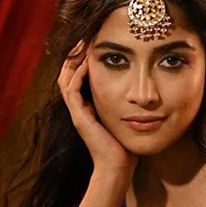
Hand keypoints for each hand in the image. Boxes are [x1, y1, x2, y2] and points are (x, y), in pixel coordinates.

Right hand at [58, 43, 135, 182]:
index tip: (92, 45)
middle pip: (68, 75)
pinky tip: (87, 63)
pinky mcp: (79, 118)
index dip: (82, 61)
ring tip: (82, 44)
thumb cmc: (125, 149)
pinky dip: (78, 75)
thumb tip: (139, 95)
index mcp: (87, 109)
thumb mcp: (124, 120)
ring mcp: (77, 114)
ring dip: (74, 61)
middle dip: (75, 56)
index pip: (78, 78)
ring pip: (66, 79)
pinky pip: (72, 90)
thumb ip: (124, 107)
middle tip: (84, 38)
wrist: (118, 168)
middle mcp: (79, 110)